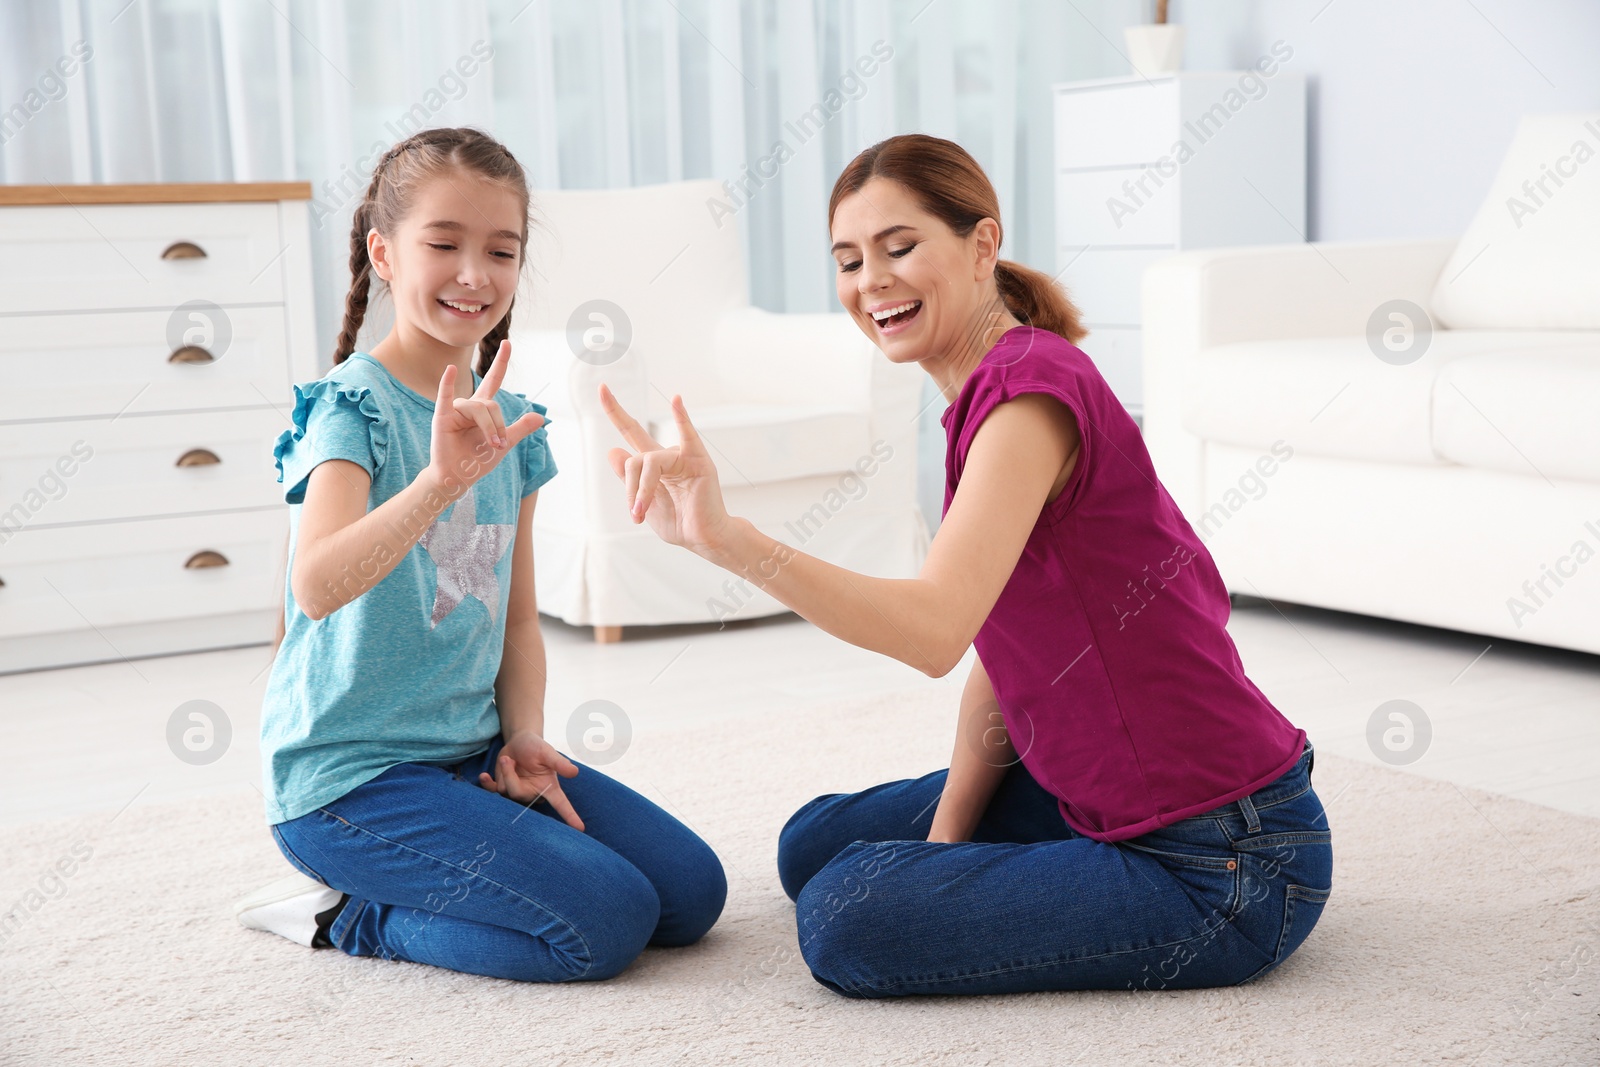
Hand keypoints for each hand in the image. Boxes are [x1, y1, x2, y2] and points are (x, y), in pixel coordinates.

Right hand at [426, 340, 544, 497]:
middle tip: (499, 444)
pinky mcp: (442, 417)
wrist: (459, 476)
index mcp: (484, 409)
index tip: (507, 344)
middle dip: (499, 424)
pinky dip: (447, 383)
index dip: (501, 362)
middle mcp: (470, 406)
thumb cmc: (478, 460)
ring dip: (489, 428)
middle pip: (491, 403)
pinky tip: (450, 371)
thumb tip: (540, 416)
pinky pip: (445, 396)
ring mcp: (455, 410)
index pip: (493, 379)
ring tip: (491, 446)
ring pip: (479, 408)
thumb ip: (520, 428)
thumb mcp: (505, 442)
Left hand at [477, 732, 583, 830]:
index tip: (580, 829)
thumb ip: (559, 762)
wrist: (519, 742)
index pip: (561, 804)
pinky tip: (484, 776)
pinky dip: (486, 784)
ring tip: (507, 759)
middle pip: (517, 795)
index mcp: (549, 787)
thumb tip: (574, 772)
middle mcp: (534, 793)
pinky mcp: (504, 788)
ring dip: (502, 772)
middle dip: (510, 776)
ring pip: (504, 791)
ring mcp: (518, 792)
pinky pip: (493, 793)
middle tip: (508, 760)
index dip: (570, 816)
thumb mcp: (547, 751)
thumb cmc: (536, 746)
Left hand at [598, 383, 734, 557]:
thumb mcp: (643, 503)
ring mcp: (682, 457)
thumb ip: (629, 478)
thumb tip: (612, 450)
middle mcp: (666, 456)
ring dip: (639, 489)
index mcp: (653, 465)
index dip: (616, 412)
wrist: (703, 538)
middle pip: (635, 444)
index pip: (632, 434)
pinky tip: (676, 401)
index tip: (602, 388)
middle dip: (619, 422)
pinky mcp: (697, 461)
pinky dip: (681, 418)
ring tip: (640, 512)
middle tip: (610, 421)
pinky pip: (687, 437)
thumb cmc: (679, 523)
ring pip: (646, 461)